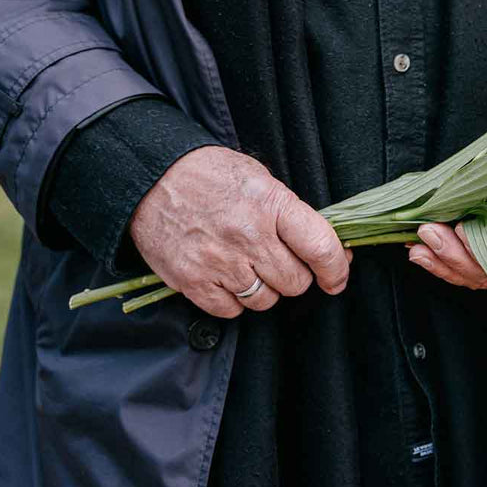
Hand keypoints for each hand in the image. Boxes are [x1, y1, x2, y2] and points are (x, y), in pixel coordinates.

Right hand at [129, 145, 350, 317]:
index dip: (335, 269)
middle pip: (295, 282)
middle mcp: (248, 236)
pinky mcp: (191, 281)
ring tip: (249, 266)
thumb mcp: (261, 180)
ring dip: (265, 290)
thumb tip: (327, 249)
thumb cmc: (210, 175)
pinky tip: (226, 277)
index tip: (337, 278)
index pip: (319, 247)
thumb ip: (292, 215)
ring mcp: (219, 261)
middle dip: (295, 277)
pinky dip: (233, 301)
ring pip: (265, 300)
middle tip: (281, 262)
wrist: (150, 176)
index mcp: (271, 205)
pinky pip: (230, 310)